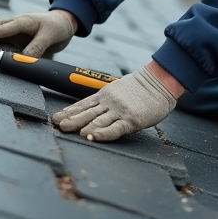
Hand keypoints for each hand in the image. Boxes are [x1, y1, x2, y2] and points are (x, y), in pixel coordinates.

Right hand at [0, 10, 76, 58]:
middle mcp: (15, 25)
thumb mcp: (49, 36)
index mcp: (22, 21)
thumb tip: (22, 60)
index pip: (1, 28)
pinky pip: (3, 43)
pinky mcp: (17, 40)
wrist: (65, 24)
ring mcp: (15, 32)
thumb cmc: (57, 25)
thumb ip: (36, 48)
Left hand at [53, 64, 178, 141]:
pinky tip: (92, 136)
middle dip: (70, 118)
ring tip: (67, 129)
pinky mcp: (131, 119)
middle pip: (85, 112)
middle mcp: (109, 102)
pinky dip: (102, 133)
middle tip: (57, 124)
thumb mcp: (120, 90)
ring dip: (81, 124)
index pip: (83, 104)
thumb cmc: (143, 88)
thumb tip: (96, 110)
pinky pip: (114, 128)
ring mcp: (119, 110)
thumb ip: (108, 100)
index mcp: (106, 95)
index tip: (57, 117)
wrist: (161, 81)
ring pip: (96, 119)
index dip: (69, 111)